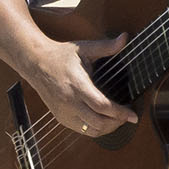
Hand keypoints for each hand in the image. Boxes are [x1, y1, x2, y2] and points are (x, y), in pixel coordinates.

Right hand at [20, 33, 136, 136]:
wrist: (36, 63)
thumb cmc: (61, 55)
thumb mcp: (83, 48)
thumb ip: (106, 46)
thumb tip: (125, 38)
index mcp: (77, 85)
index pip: (102, 106)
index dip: (120, 113)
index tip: (133, 115)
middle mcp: (70, 102)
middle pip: (99, 122)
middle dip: (117, 122)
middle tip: (128, 117)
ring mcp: (64, 112)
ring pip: (91, 130)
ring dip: (108, 128)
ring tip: (117, 120)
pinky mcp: (60, 117)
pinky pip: (82, 130)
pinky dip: (95, 129)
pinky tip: (103, 121)